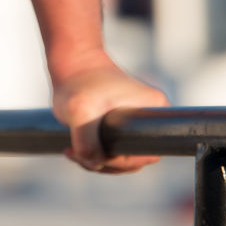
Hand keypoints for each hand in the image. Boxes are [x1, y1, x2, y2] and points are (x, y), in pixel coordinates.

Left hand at [52, 58, 168, 173]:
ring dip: (96, 160)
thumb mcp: (79, 110)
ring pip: (121, 156)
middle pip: (135, 158)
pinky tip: (73, 149)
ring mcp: (136, 121)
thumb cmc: (78, 81)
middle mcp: (150, 116)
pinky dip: (94, 153)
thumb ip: (86, 141)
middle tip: (77, 153)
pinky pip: (113, 149)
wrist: (71, 61)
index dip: (122, 162)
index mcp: (154, 109)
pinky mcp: (123, 124)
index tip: (96, 155)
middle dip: (105, 162)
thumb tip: (95, 164)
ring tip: (72, 150)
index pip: (147, 153)